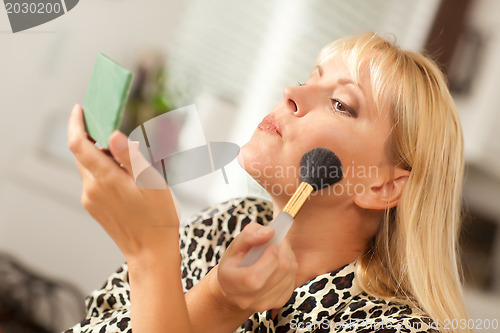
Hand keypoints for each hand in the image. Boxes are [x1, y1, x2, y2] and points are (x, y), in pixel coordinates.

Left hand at [67, 104, 178, 259]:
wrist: (151, 253)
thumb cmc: (158, 218)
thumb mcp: (152, 183)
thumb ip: (131, 157)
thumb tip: (114, 135)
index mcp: (105, 179)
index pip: (78, 144)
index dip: (76, 123)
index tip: (79, 109)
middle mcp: (91, 188)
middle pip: (83, 154)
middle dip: (94, 138)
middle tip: (114, 128)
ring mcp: (91, 199)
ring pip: (89, 167)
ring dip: (103, 156)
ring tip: (130, 159)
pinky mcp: (94, 207)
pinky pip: (94, 180)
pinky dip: (104, 170)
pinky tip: (126, 177)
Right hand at [215, 222, 297, 312]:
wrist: (236, 285)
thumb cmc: (235, 261)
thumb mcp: (236, 244)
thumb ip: (250, 235)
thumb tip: (271, 233)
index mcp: (230, 282)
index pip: (254, 277)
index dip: (269, 258)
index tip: (271, 244)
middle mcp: (246, 299)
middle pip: (278, 273)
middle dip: (283, 251)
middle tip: (278, 241)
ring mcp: (262, 304)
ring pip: (289, 275)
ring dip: (288, 257)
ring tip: (278, 251)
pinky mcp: (277, 303)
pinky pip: (292, 281)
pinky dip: (290, 268)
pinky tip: (280, 263)